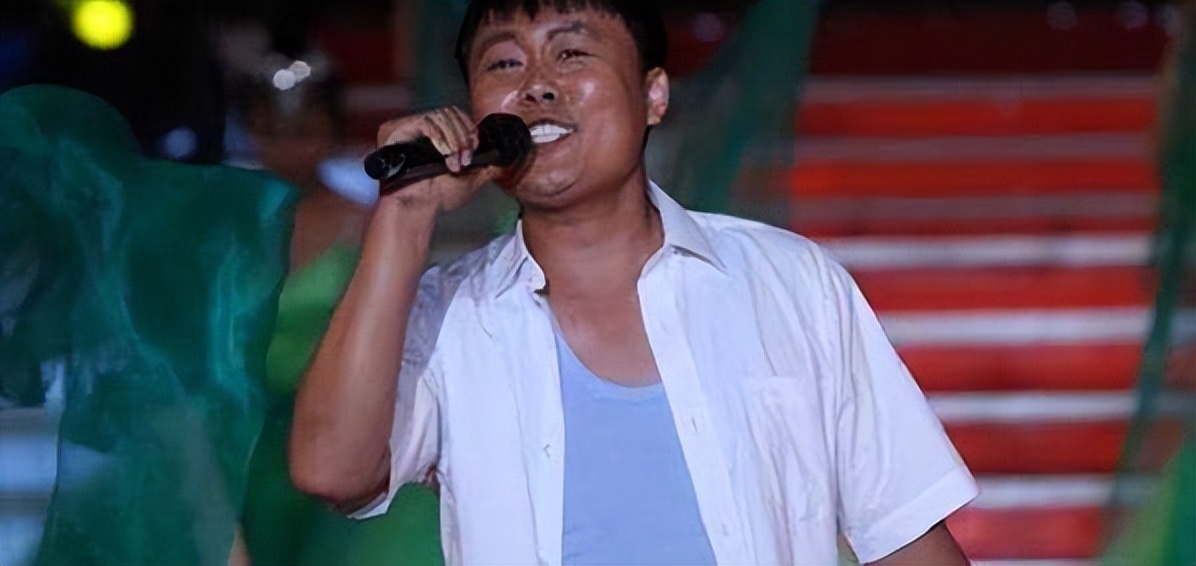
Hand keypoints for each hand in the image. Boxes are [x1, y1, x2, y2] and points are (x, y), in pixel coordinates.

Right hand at [374, 107, 498, 213]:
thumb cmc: (438, 197)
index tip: (475, 148)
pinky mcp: (399, 131)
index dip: (470, 128)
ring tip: (455, 163)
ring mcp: (410, 128)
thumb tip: (504, 158)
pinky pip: (425, 122)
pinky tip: (445, 156)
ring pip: (440, 116)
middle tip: (466, 158)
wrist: (418, 209)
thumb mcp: (470, 180)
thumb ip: (486, 167)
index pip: (456, 115)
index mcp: (437, 136)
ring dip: (454, 140)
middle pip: (450, 112)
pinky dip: (440, 138)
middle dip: (464, 135)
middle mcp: (422, 129)